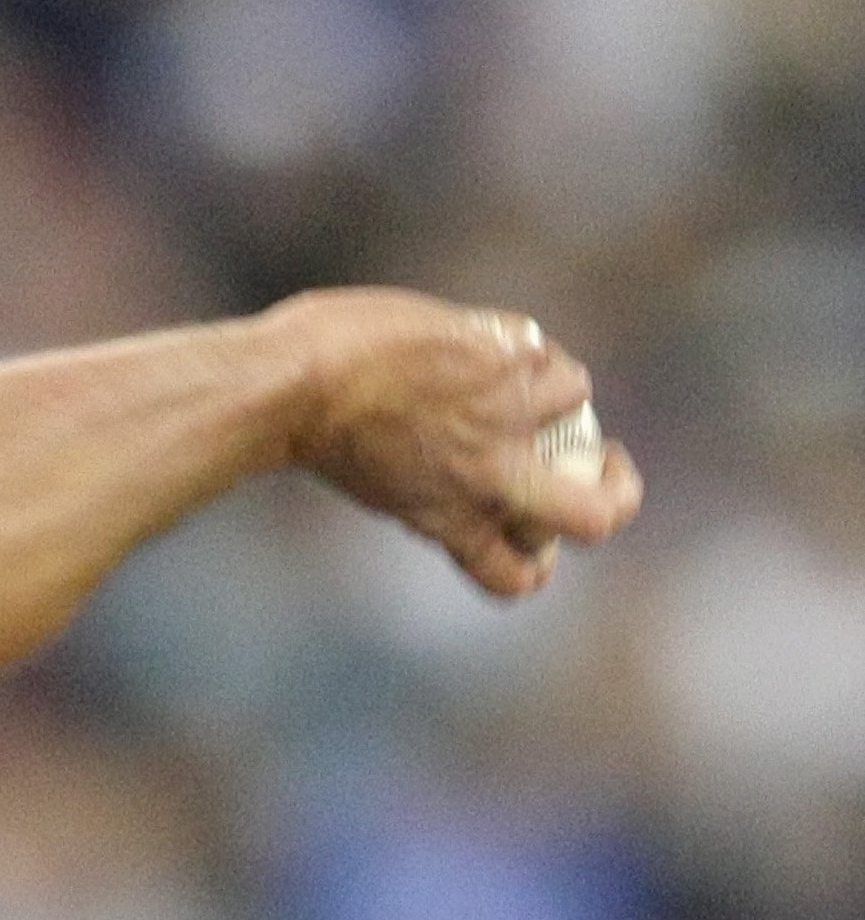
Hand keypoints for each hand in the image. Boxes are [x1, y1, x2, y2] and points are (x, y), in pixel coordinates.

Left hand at [282, 288, 643, 596]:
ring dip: (559, 388)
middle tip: (607, 466)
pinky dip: (530, 347)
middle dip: (619, 495)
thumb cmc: (320, 433)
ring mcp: (506, 419)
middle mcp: (493, 481)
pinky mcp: (506, 360)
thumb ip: (436, 492)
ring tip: (515, 373)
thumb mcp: (383, 487)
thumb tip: (458, 466)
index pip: (519, 578)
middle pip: (597, 516)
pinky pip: (548, 351)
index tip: (536, 537)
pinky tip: (491, 342)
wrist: (301, 384)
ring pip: (580, 403)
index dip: (539, 563)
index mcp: (455, 525)